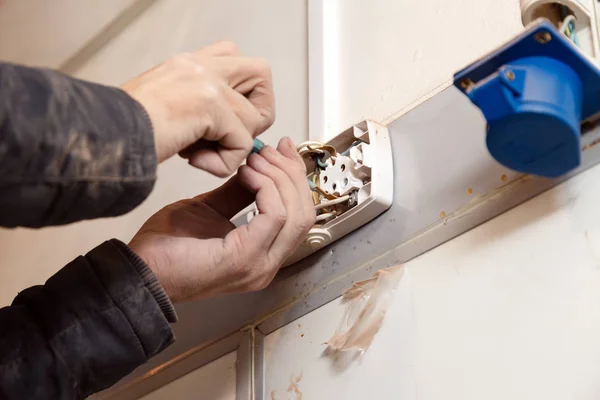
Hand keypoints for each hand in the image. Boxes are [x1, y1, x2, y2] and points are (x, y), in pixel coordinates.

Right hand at [121, 41, 274, 176]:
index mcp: (189, 63)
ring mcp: (208, 83)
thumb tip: (226, 129)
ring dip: (233, 146)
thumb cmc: (123, 128)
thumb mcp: (163, 104)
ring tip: (200, 154)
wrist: (102, 134)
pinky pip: (242, 144)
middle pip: (261, 72)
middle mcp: (201, 65)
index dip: (243, 91)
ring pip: (254, 118)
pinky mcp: (211, 107)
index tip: (226, 119)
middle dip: (258, 111)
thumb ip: (196, 106)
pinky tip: (195, 162)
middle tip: (232, 134)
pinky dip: (223, 163)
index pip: (235, 56)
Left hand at [129, 138, 314, 301]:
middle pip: (305, 214)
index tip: (281, 150)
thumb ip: (238, 193)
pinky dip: (265, 187)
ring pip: (295, 214)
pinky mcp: (246, 258)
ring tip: (255, 160)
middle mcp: (267, 264)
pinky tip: (246, 174)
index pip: (300, 215)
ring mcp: (260, 265)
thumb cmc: (168, 247)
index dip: (295, 178)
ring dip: (278, 178)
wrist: (142, 271)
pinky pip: (274, 214)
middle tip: (270, 151)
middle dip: (291, 175)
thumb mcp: (210, 208)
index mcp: (262, 255)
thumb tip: (256, 166)